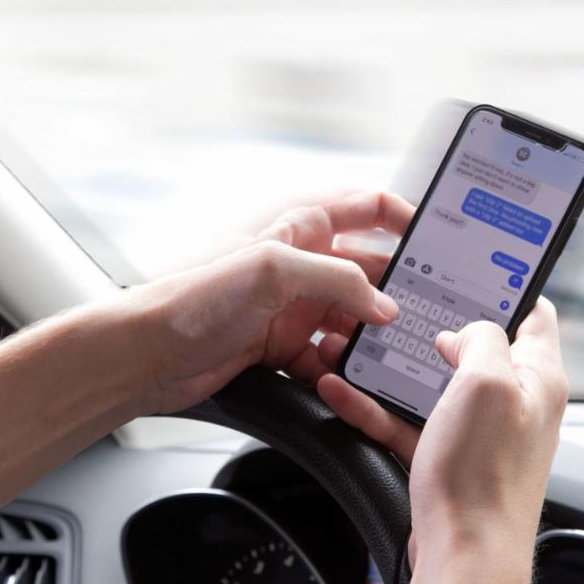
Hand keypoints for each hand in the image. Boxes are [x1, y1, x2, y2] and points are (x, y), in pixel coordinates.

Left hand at [118, 190, 414, 414]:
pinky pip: (327, 356)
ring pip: (351, 318)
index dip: (404, 216)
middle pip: (367, 269)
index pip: (365, 206)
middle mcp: (299, 263)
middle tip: (430, 307)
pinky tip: (348, 377)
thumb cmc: (192, 296)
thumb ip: (339, 280)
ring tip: (392, 350)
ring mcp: (291, 306)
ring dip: (370, 334)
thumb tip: (383, 306)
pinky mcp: (281, 345)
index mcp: (298, 226)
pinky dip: (340, 368)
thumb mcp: (274, 268)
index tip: (439, 239)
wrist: (144, 353)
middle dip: (398, 287)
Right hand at [317, 299, 569, 564]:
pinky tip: (340, 392)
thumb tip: (463, 332)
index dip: (504, 287)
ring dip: (392, 366)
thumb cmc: (486, 478)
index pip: (533, 314)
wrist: (465, 559)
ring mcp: (480, 433)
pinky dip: (375, 408)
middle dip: (434, 324)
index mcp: (538, 377)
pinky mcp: (449, 459)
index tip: (468, 268)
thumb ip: (480, 339)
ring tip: (354, 345)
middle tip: (399, 303)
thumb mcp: (487, 383)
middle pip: (475, 347)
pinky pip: (407, 423)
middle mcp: (514, 403)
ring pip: (432, 385)